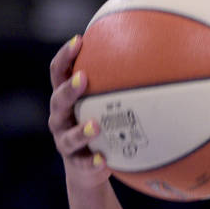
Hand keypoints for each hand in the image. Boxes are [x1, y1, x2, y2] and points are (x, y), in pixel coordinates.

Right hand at [47, 35, 111, 189]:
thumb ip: (117, 84)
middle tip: (83, 79)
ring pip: (68, 136)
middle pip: (57, 100)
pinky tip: (104, 160)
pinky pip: (83, 164)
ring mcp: (65, 141)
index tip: (79, 40)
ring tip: (96, 126)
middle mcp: (60, 118)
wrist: (88, 168)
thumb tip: (151, 55)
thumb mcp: (105, 105)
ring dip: (81, 131)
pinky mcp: (75, 164)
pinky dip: (92, 162)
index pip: (58, 73)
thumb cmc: (101, 127)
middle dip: (69, 90)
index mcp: (66, 99)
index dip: (65, 56)